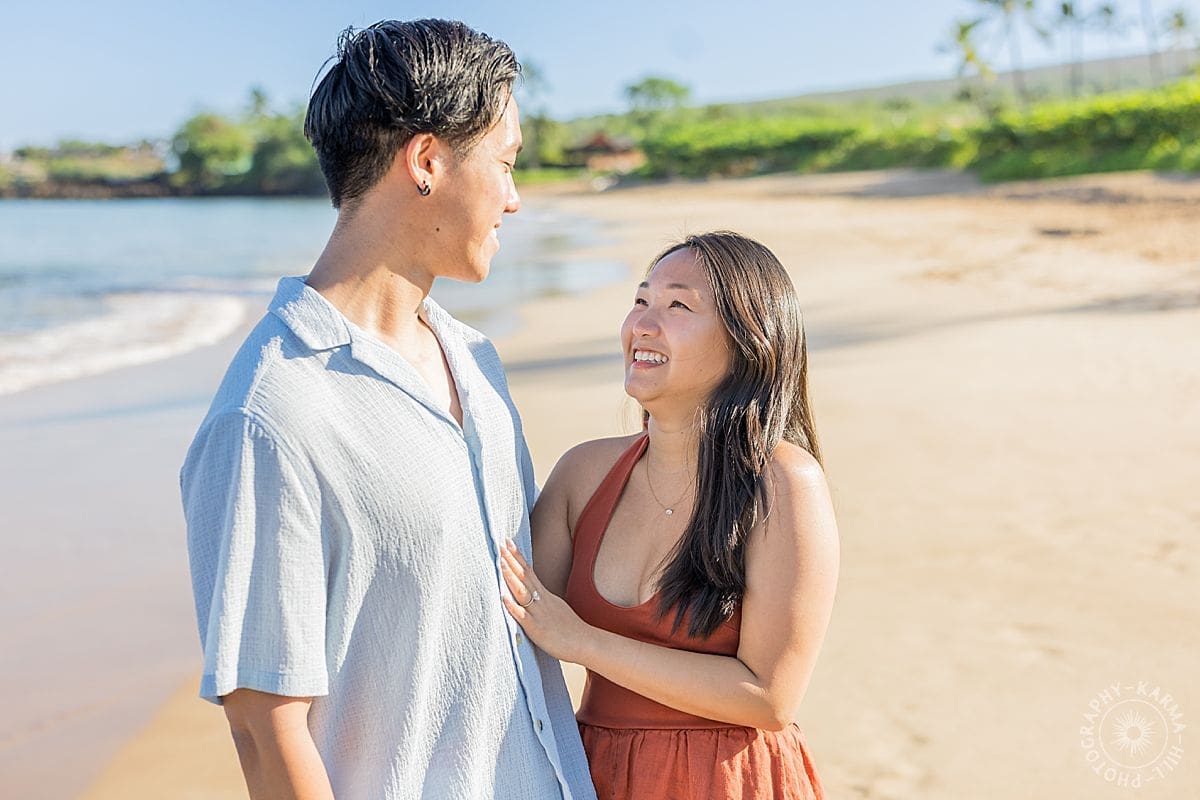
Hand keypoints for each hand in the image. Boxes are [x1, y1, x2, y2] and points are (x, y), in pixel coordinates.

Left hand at [500, 539, 592, 663]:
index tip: (508, 542)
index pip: (529, 572)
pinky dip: (512, 606)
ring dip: (510, 576)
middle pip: (524, 576)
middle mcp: (541, 600)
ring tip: (500, 561)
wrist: (586, 643)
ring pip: (522, 591)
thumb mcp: (557, 608)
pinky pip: (522, 615)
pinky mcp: (536, 629)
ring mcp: (538, 613)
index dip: (518, 557)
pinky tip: (502, 597)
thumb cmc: (571, 629)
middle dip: (512, 560)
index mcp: (545, 596)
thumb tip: (534, 596)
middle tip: (501, 543)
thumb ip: (544, 601)